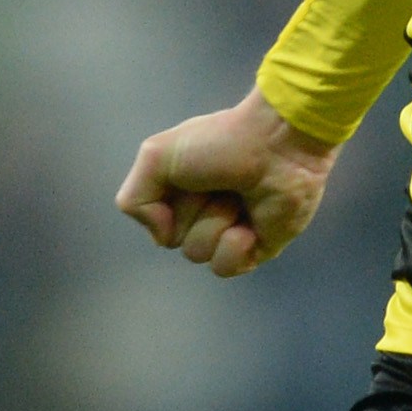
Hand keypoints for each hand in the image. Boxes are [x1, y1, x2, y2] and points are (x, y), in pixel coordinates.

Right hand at [115, 87, 338, 277]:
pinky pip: (223, 268)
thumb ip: (134, 199)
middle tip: (218, 183)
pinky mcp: (255, 249)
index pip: (153, 219)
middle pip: (173, 238)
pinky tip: (250, 225)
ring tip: (238, 197)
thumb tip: (162, 238)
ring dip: (215, 222)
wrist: (277, 144)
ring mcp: (228, 232)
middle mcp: (202, 212)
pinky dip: (234, 246)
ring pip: (196, 253)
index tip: (187, 173)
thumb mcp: (156, 155)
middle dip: (192, 210)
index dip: (164, 202)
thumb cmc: (220, 143)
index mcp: (180, 189)